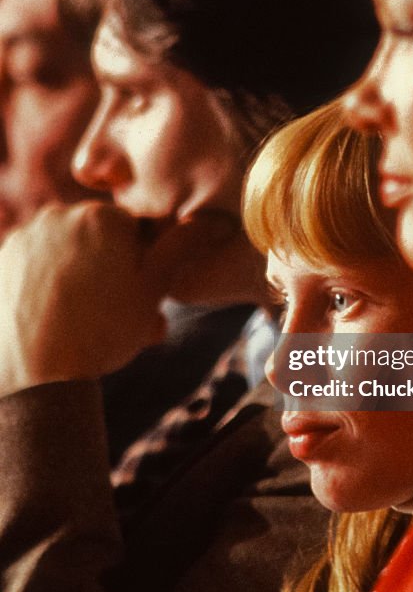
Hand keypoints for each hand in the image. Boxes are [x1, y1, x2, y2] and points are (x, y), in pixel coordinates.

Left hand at [0, 201, 167, 396]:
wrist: (34, 377)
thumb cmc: (102, 333)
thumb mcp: (153, 292)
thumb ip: (181, 249)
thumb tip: (212, 221)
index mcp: (102, 217)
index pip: (134, 229)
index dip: (143, 263)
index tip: (139, 294)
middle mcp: (58, 215)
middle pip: (97, 238)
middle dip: (109, 269)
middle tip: (116, 313)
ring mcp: (24, 237)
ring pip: (65, 251)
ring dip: (79, 276)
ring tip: (84, 320)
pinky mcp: (1, 260)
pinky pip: (35, 264)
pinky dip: (46, 284)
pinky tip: (53, 318)